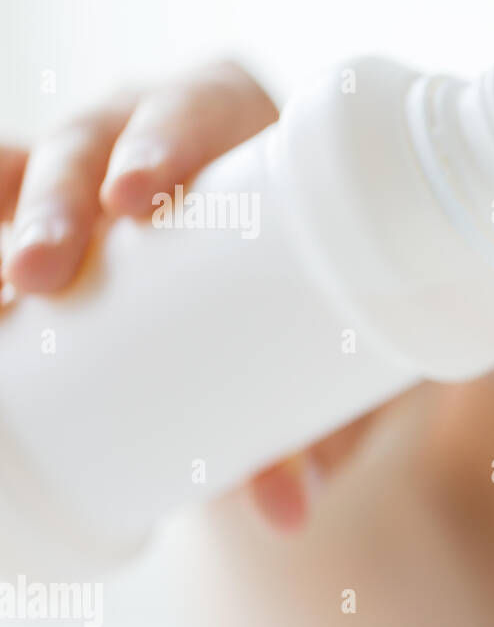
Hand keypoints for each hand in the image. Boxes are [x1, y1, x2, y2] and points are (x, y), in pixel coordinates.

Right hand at [0, 61, 368, 530]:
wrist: (307, 303)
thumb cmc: (327, 303)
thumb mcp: (329, 355)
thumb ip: (312, 429)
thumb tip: (287, 517)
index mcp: (243, 128)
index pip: (199, 109)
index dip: (162, 139)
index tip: (138, 199)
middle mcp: (155, 130)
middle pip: (95, 139)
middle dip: (60, 201)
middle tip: (44, 271)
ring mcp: (91, 165)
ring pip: (30, 169)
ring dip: (11, 221)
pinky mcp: (52, 212)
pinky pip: (2, 198)